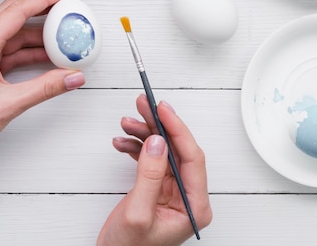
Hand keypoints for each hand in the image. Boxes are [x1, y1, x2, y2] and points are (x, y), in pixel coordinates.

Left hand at [0, 0, 86, 161]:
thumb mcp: (10, 104)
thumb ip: (46, 87)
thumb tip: (73, 77)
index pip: (17, 11)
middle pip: (12, 14)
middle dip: (41, 10)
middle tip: (65, 9)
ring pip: (9, 32)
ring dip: (34, 33)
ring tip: (60, 37)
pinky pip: (4, 48)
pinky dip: (23, 49)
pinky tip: (42, 55)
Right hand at [97, 95, 211, 245]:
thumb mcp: (138, 213)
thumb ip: (149, 176)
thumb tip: (157, 142)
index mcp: (194, 206)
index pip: (193, 158)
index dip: (177, 129)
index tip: (163, 109)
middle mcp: (187, 196)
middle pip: (177, 149)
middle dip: (158, 125)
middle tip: (143, 104)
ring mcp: (171, 191)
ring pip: (162, 150)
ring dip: (144, 134)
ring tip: (126, 123)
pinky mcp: (156, 188)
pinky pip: (149, 159)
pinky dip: (135, 148)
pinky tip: (122, 142)